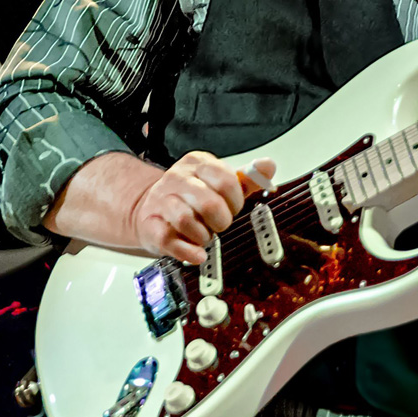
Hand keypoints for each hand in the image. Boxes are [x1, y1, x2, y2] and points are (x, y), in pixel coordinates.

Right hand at [132, 152, 275, 263]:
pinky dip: (188, 251)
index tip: (234, 208)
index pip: (226, 180)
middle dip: (221, 221)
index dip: (236, 200)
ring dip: (203, 235)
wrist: (152, 207)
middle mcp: (177, 178)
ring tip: (205, 235)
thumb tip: (267, 166)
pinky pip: (168, 239)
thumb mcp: (220, 183)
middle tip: (221, 225)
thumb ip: (247, 178)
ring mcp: (161, 200)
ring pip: (186, 219)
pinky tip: (197, 253)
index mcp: (198, 163)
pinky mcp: (149, 224)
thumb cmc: (191, 196)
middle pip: (208, 203)